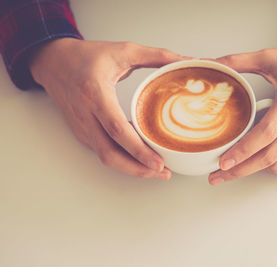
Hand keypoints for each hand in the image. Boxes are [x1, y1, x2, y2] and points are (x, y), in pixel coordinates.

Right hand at [30, 38, 187, 179]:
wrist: (54, 61)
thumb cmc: (86, 56)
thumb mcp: (124, 50)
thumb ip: (157, 56)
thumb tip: (185, 60)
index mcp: (95, 94)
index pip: (117, 130)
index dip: (138, 150)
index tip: (159, 163)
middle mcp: (86, 115)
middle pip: (110, 154)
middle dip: (138, 169)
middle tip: (164, 172)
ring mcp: (82, 127)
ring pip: (105, 157)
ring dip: (131, 168)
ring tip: (156, 169)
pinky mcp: (81, 132)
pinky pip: (102, 151)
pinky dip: (122, 158)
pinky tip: (140, 156)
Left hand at [209, 41, 276, 184]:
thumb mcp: (271, 57)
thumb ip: (239, 61)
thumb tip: (211, 63)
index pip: (265, 134)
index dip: (242, 151)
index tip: (223, 162)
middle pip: (270, 155)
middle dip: (241, 169)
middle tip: (219, 174)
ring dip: (258, 168)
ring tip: (239, 166)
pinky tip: (270, 162)